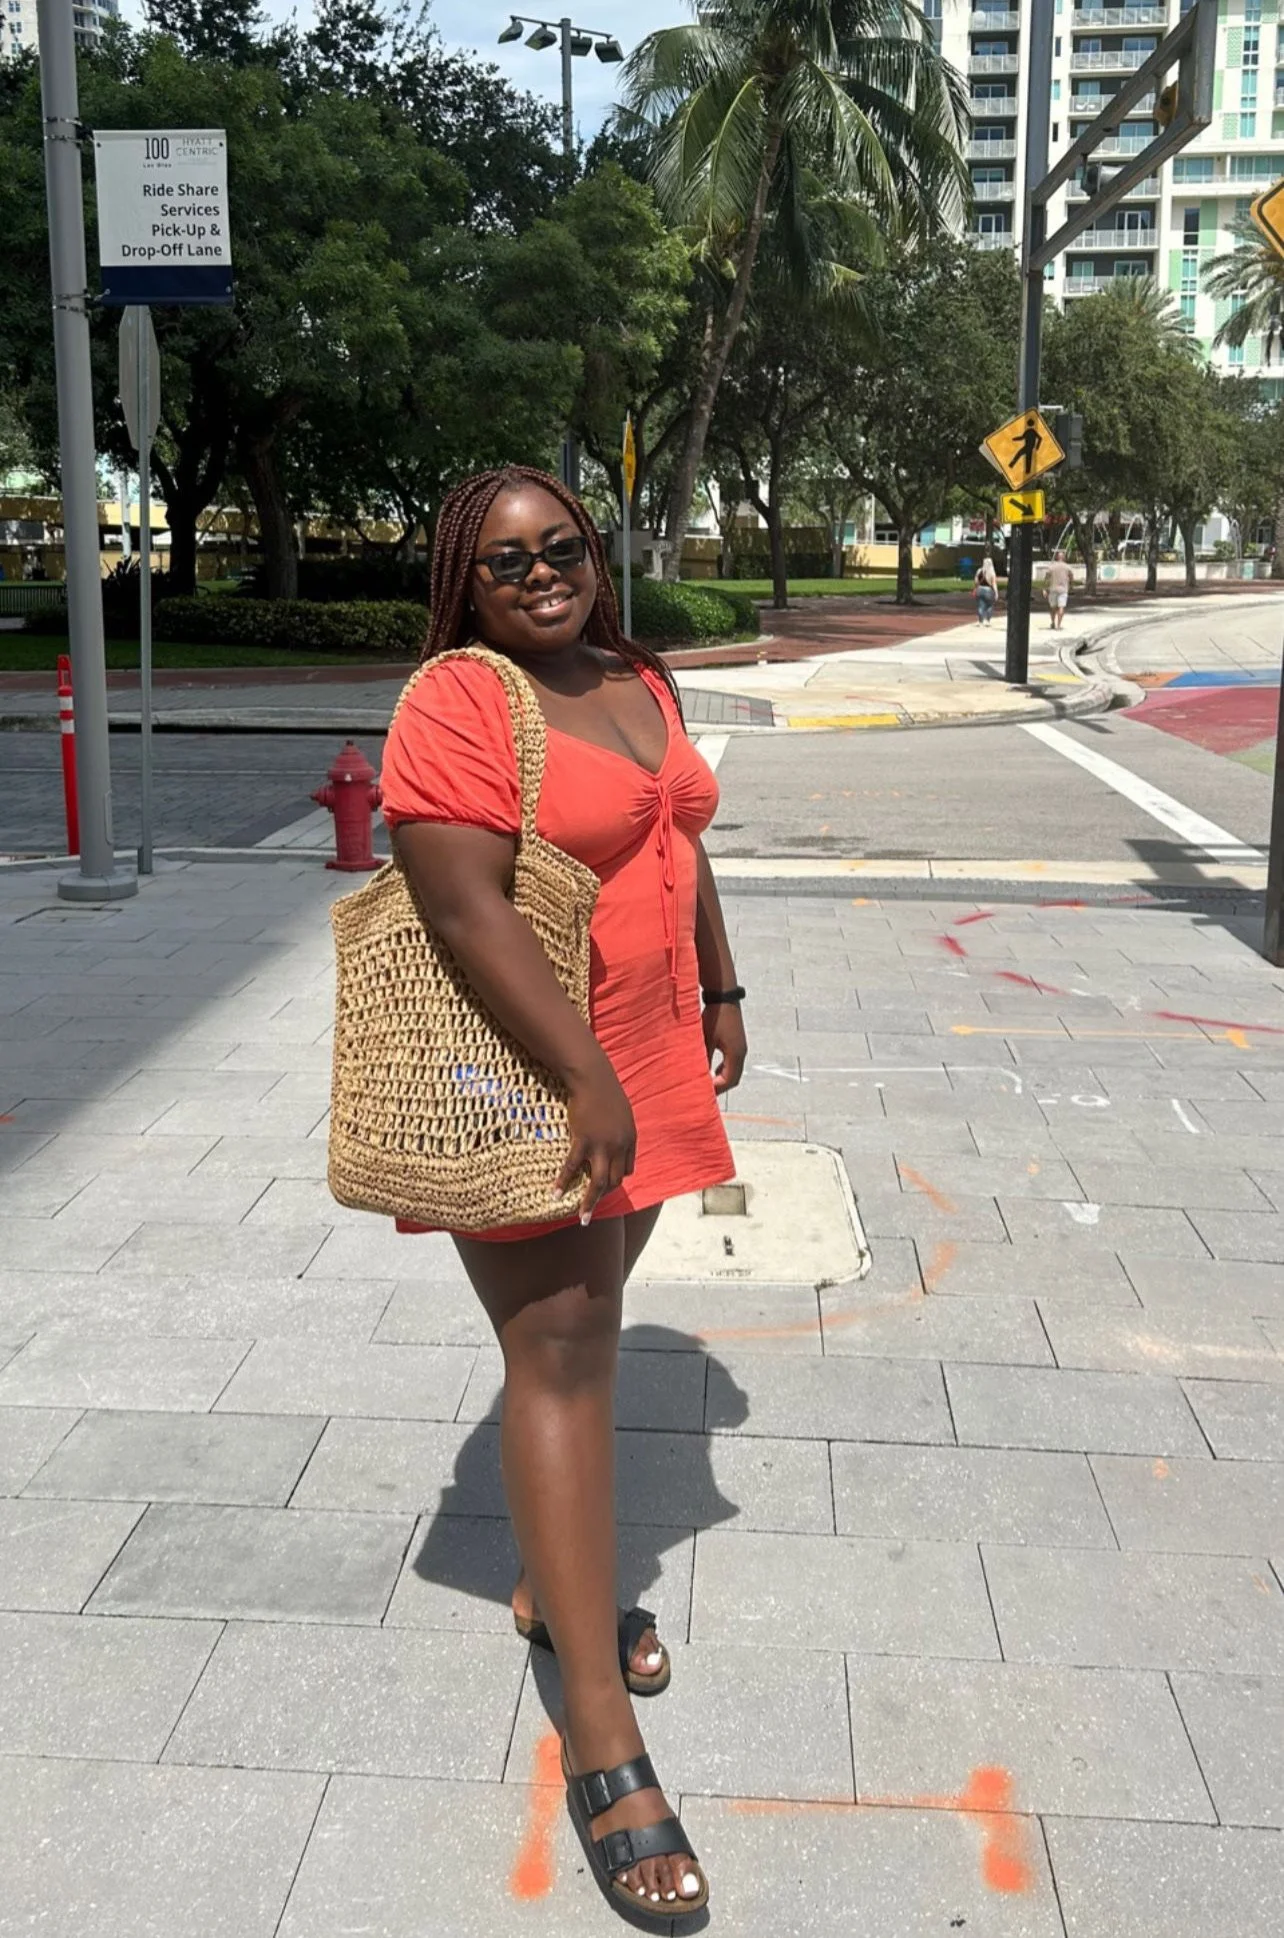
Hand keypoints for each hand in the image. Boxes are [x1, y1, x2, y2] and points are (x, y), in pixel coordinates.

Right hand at [557, 1060, 636, 1220]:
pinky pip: (573, 1167)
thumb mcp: (621, 1112)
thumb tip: (613, 1138)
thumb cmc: (605, 1091)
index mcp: (630, 1139)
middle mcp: (619, 1145)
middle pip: (614, 1180)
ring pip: (598, 1182)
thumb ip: (619, 1128)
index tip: (606, 1186)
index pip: (627, 1169)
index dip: (617, 1180)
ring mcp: (602, 1145)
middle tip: (591, 1205)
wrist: (593, 1078)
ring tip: (582, 1217)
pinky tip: (555, 1193)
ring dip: (589, 1202)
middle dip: (603, 1195)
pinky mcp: (583, 1140)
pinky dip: (563, 1181)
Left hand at [703, 1001, 746, 1094]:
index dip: (717, 1089)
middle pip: (733, 1078)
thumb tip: (697, 1075)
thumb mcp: (705, 1038)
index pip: (729, 1080)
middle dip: (720, 1087)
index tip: (703, 1093)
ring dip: (721, 1078)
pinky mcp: (736, 1041)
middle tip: (705, 1093)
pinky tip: (711, 1069)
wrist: (723, 995)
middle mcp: (741, 1052)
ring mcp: (740, 1047)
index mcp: (736, 1054)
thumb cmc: (714, 1016)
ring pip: (733, 1070)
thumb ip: (702, 1058)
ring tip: (707, 1083)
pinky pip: (732, 1062)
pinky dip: (722, 1069)